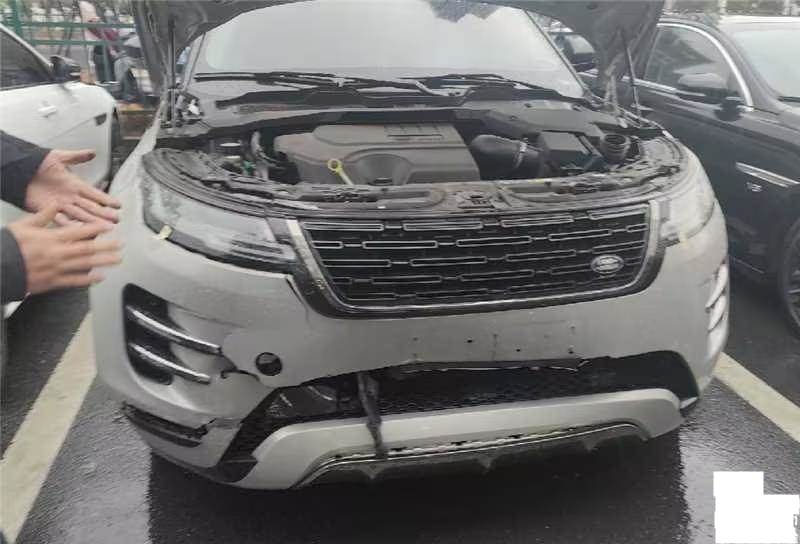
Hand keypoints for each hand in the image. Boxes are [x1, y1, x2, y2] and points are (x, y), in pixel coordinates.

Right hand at [7, 204, 122, 294]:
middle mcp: (57, 253)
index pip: (79, 231)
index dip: (96, 229)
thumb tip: (56, 203)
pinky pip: (74, 281)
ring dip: (103, 262)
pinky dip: (88, 280)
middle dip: (107, 246)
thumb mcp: (24, 225)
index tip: (109, 227)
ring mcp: (57, 268)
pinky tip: (100, 277)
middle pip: (88, 249)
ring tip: (117, 259)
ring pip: (85, 264)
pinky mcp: (53, 282)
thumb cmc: (8, 245)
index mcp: (51, 238)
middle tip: (121, 244)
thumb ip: (43, 215)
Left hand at [25, 149, 120, 225]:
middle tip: (115, 219)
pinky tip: (80, 228)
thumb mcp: (58, 156)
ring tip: (103, 227)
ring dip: (92, 221)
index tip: (117, 204)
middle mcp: (69, 196)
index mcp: (74, 183)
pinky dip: (70, 224)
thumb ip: (76, 156)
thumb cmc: (35, 163)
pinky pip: (61, 219)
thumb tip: (91, 153)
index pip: (94, 193)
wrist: (17, 171)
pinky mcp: (48, 211)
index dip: (106, 199)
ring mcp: (60, 204)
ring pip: (80, 215)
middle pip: (90, 207)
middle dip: (103, 213)